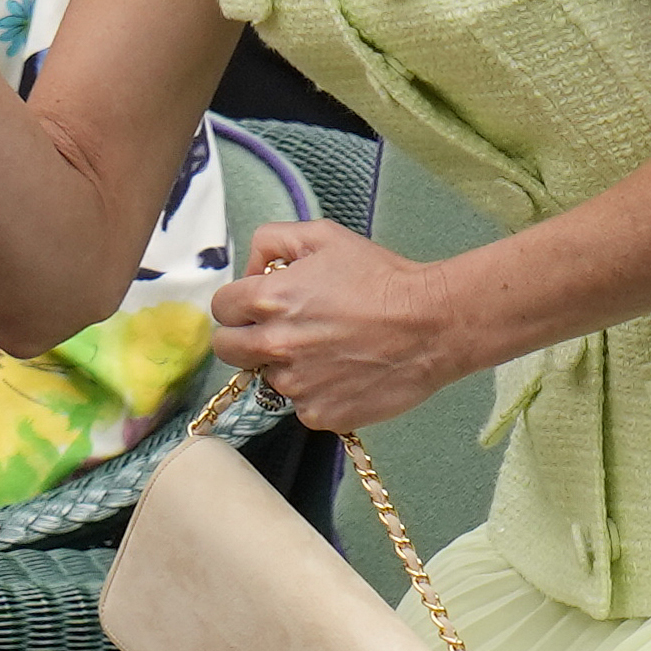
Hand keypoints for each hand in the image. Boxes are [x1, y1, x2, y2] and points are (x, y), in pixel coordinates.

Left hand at [209, 220, 463, 433]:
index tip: (258, 305)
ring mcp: (296, 385)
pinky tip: (344, 372)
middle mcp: (274, 344)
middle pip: (228, 349)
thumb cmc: (380, 277)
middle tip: (279, 330)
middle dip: (244, 337)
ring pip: (267, 378)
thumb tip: (252, 269)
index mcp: (268, 299)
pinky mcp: (320, 414)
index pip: (220, 308)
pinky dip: (316, 392)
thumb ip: (274, 241)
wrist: (429, 324)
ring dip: (286, 365)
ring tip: (327, 349)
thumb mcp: (324, 236)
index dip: (238, 304)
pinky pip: (301, 405)